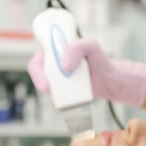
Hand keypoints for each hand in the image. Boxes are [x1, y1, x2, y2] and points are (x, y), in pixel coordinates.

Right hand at [27, 37, 145, 106]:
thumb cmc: (98, 60)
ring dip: (54, 91)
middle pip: (39, 74)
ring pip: (46, 87)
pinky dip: (60, 99)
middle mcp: (52, 63)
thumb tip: (64, 65)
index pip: (37, 58)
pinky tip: (70, 98)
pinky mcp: (61, 89)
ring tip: (70, 90)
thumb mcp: (90, 46)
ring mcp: (56, 77)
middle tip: (52, 88)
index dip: (37, 69)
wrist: (108, 79)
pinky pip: (55, 96)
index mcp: (54, 48)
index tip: (46, 79)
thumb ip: (76, 48)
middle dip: (44, 81)